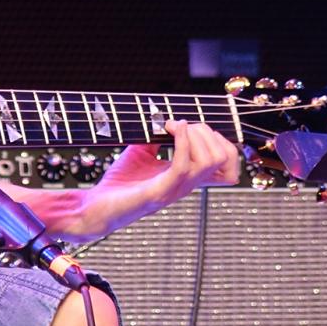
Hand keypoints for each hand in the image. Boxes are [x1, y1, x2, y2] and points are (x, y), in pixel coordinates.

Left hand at [95, 120, 240, 229]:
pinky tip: (170, 129)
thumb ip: (155, 138)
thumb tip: (160, 119)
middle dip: (206, 133)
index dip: (220, 140)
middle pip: (223, 158)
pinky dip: (181, 142)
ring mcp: (175, 189)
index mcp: (188, 177)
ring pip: (210, 161)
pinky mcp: (159, 191)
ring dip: (194, 136)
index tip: (192, 127)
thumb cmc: (119, 184)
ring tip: (172, 127)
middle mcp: (187, 184)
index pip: (228, 164)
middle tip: (180, 125)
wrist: (98, 207)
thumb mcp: (141, 153)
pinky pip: (183, 166)